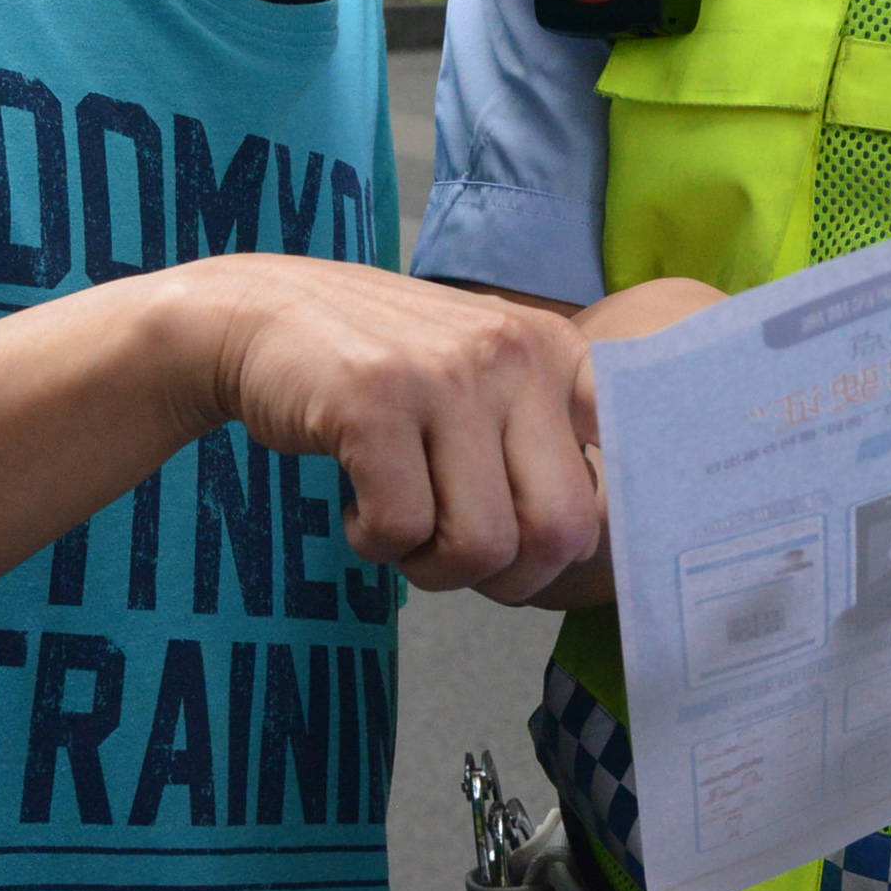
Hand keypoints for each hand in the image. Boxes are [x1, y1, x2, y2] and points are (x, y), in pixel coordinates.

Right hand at [177, 256, 603, 605]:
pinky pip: (401, 532)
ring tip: (402, 523)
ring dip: (433, 567)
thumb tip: (596, 542)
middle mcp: (512, 352)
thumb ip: (544, 438)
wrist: (259, 314)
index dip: (597, 531)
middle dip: (508, 576)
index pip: (631, 459)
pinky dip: (374, 545)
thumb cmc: (382, 372)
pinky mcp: (374, 401)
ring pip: (482, 547)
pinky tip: (357, 505)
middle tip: (457, 556)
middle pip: (561, 533)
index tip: (548, 550)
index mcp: (555, 350)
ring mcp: (444, 374)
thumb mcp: (484, 376)